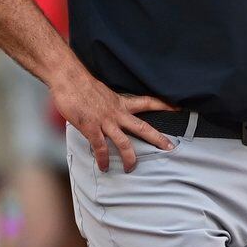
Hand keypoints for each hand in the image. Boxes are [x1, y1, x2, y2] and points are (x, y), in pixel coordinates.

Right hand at [50, 75, 178, 172]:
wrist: (68, 79)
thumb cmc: (81, 84)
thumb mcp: (102, 92)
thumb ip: (109, 103)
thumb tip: (109, 110)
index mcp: (121, 102)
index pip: (148, 102)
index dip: (164, 105)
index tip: (178, 109)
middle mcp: (117, 113)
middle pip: (142, 127)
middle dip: (158, 138)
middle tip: (171, 147)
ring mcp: (105, 121)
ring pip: (124, 142)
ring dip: (130, 157)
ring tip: (131, 168)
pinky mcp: (91, 128)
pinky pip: (100, 147)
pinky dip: (103, 159)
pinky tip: (104, 167)